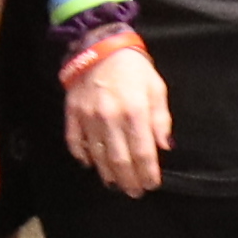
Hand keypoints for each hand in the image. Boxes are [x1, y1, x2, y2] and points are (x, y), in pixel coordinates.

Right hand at [61, 39, 169, 195]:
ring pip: (98, 155)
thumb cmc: (134, 69)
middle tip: (135, 192)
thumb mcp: (156, 89)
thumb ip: (161, 119)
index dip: (148, 173)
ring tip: (116, 184)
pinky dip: (82, 156)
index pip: (143, 152)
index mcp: (135, 111)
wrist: (100, 45)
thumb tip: (164, 147)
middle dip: (129, 180)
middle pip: (120, 159)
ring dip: (108, 174)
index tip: (152, 184)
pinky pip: (75, 141)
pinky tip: (91, 164)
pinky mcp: (72, 113)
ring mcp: (88, 116)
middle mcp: (110, 117)